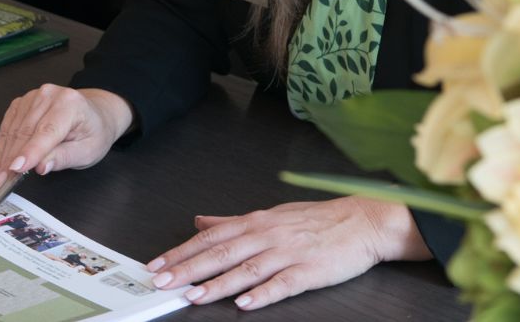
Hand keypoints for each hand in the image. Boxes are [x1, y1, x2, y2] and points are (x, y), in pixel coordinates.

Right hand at [0, 85, 133, 186]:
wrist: (95, 114)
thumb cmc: (93, 132)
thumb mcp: (88, 151)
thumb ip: (65, 157)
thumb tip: (41, 166)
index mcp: (70, 104)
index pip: (46, 131)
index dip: (30, 152)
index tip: (16, 169)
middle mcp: (49, 95)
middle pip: (25, 131)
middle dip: (12, 159)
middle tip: (3, 182)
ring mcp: (33, 97)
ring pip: (12, 130)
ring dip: (3, 155)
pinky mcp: (22, 103)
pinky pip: (7, 126)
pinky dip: (2, 146)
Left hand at [145, 197, 429, 309]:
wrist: (362, 221)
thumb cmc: (315, 219)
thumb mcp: (269, 214)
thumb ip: (232, 221)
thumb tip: (201, 221)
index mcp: (255, 222)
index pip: (209, 237)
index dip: (181, 251)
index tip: (157, 265)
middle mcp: (266, 235)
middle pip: (221, 252)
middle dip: (188, 268)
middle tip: (163, 281)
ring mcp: (287, 253)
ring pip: (246, 269)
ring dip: (218, 284)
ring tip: (194, 296)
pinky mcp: (308, 271)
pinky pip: (282, 284)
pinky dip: (262, 294)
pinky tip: (244, 304)